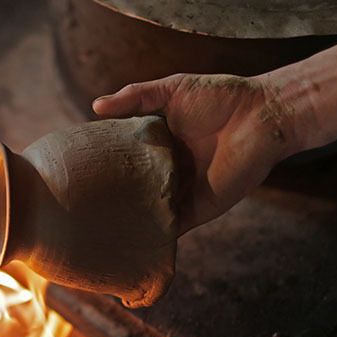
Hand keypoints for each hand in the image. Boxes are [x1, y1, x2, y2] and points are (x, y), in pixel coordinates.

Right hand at [92, 74, 305, 233]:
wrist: (261, 115)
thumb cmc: (220, 96)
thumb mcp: (170, 90)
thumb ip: (134, 96)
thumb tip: (95, 106)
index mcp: (158, 145)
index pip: (123, 161)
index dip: (102, 167)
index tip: (75, 174)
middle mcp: (165, 172)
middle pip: (132, 191)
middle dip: (110, 200)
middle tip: (76, 209)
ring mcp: (181, 193)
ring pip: (148, 213)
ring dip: (128, 223)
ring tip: (93, 235)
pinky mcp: (198, 209)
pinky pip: (172, 229)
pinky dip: (154, 238)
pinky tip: (129, 247)